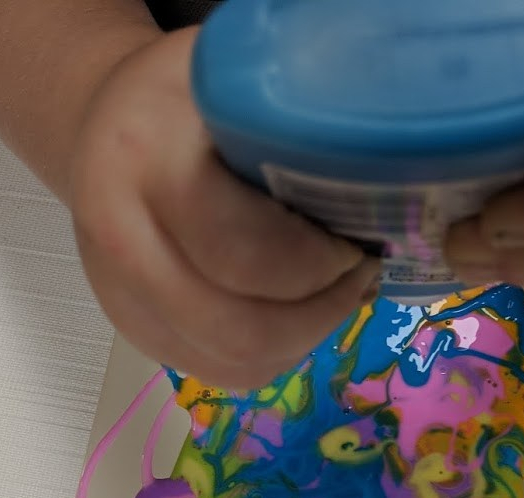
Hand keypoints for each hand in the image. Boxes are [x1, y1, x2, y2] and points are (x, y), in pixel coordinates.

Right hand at [68, 28, 378, 387]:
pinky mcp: (136, 331)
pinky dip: (276, 354)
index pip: (247, 253)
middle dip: (322, 315)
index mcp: (147, 160)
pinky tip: (297, 313)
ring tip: (335, 293)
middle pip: (240, 330)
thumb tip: (391, 190)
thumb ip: (305, 115)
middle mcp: (122, 241)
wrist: (106, 133)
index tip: (360, 245)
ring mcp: (123, 297)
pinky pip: (221, 372)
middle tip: (359, 279)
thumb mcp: (245, 72)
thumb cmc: (187, 97)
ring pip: (234, 362)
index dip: (321, 265)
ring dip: (304, 340)